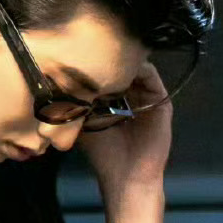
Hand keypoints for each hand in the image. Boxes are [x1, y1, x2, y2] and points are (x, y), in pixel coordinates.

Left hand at [81, 59, 173, 206]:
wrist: (126, 176)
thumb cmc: (104, 153)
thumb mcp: (84, 122)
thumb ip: (78, 101)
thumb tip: (61, 79)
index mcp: (116, 99)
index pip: (109, 72)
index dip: (97, 62)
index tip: (83, 52)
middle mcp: (133, 95)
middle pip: (124, 66)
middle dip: (111, 57)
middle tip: (97, 46)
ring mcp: (148, 96)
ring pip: (138, 68)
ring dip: (124, 61)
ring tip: (109, 56)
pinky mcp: (161, 101)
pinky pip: (152, 77)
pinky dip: (140, 70)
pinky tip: (124, 69)